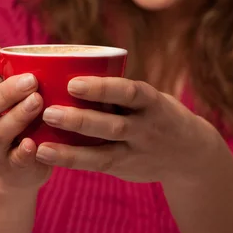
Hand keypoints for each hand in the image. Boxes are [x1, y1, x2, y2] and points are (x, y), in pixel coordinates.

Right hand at [0, 39, 51, 190]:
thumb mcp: (2, 88)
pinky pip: (16, 160)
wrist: (18, 166)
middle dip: (6, 93)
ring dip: (18, 115)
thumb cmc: (11, 113)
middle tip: (32, 80)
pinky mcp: (14, 167)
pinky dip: (24, 152)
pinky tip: (33, 143)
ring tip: (38, 101)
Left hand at [36, 76, 214, 182]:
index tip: (74, 82)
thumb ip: (120, 90)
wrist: (191, 153)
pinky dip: (69, 159)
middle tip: (49, 109)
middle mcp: (146, 127)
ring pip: (103, 149)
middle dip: (80, 119)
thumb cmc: (157, 112)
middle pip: (113, 125)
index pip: (130, 92)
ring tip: (41, 138)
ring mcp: (136, 150)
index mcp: (152, 101)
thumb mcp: (148, 97)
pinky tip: (44, 153)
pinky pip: (96, 164)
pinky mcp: (125, 167)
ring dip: (70, 144)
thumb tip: (72, 65)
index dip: (103, 88)